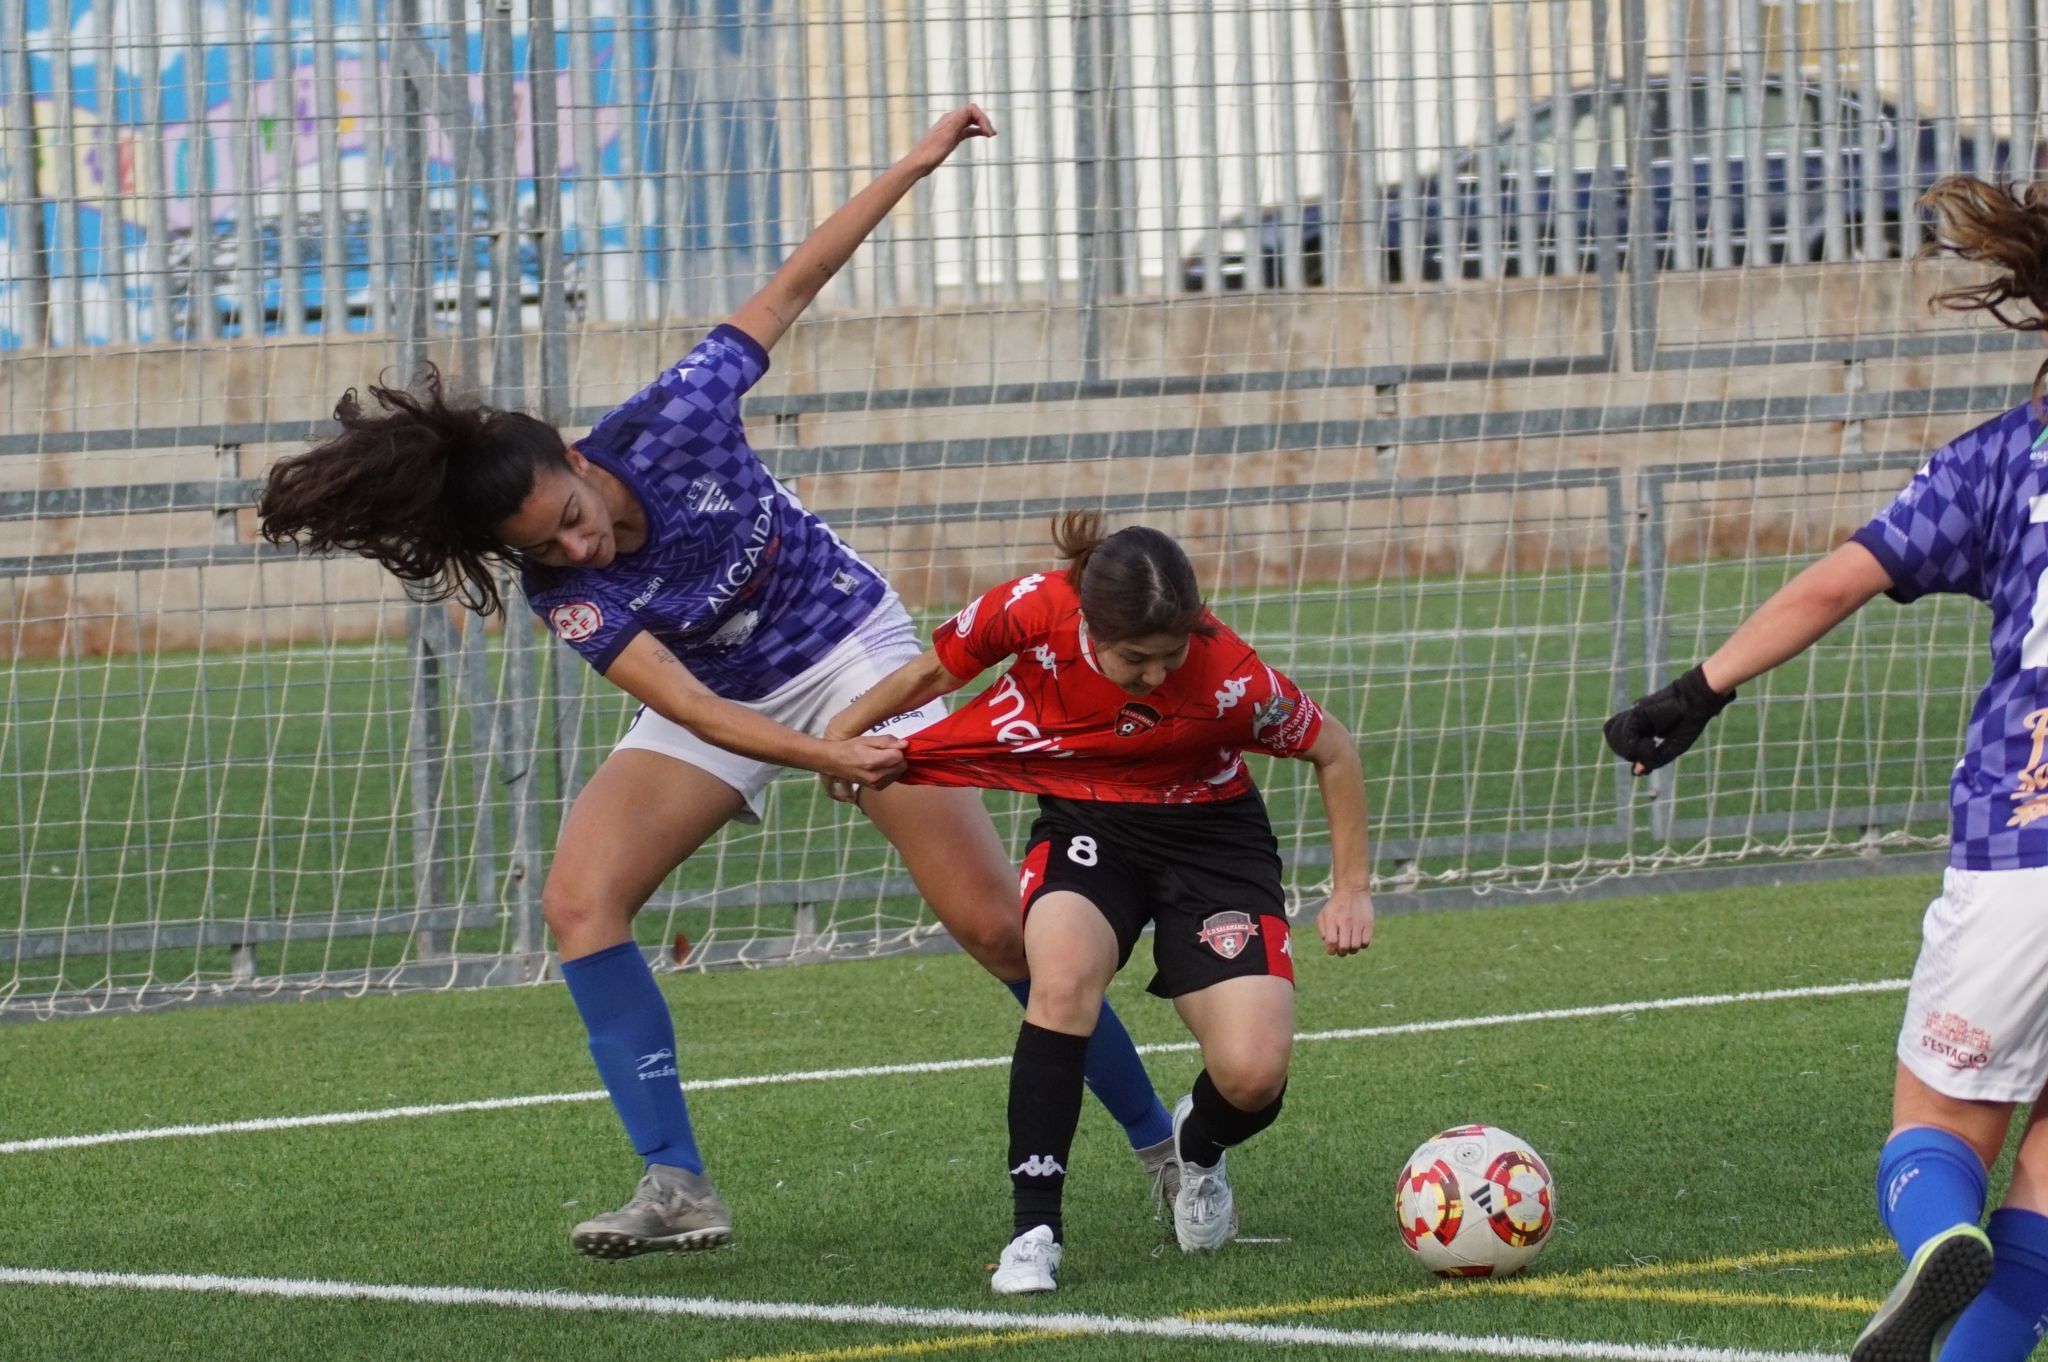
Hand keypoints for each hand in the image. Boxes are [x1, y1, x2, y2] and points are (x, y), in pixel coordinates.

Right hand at [820, 734, 905, 800]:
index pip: (899, 756)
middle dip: (897, 757)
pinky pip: (893, 779)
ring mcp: (876, 784)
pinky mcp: (877, 788)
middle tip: (885, 752)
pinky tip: (881, 767)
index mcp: (873, 762)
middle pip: (901, 766)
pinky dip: (891, 772)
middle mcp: (876, 776)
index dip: (897, 749)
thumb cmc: (851, 747)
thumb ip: (887, 741)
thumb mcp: (867, 739)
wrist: (835, 762)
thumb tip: (905, 744)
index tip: (889, 746)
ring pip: (899, 773)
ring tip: (881, 760)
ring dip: (894, 765)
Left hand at [902, 104, 995, 177]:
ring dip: (982, 126)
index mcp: (950, 118)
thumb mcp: (946, 137)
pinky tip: (983, 136)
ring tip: (992, 135)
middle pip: (972, 113)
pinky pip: (967, 131)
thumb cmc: (930, 152)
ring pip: (970, 122)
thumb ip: (957, 122)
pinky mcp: (952, 138)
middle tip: (992, 134)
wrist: (918, 164)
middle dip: (984, 121)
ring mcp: (951, 129)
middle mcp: (951, 121)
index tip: (988, 133)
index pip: (971, 109)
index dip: (982, 118)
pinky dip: (976, 131)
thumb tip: (970, 109)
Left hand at [1316, 888, 1373, 956]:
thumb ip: (1323, 930)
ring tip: (1350, 945)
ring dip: (1352, 950)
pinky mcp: (1369, 923)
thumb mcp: (1324, 914)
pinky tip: (1358, 939)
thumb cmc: (1336, 905)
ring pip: (1356, 947)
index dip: (1331, 950)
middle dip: (1341, 953)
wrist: (1352, 890)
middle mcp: (1345, 921)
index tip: (1332, 950)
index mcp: (1332, 919)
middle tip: (1341, 950)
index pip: (1331, 942)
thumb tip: (1328, 944)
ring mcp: (1358, 923)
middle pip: (1344, 947)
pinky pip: (1366, 943)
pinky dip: (1361, 945)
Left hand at [1602, 664, 1735, 775]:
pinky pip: (1627, 735)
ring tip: (1651, 746)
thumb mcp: (1672, 747)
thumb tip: (1635, 773)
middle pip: (1613, 740)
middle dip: (1628, 753)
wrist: (1697, 702)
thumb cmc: (1688, 723)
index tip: (1653, 755)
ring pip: (1614, 736)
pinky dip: (1638, 746)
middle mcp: (1633, 720)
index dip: (1631, 754)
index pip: (1621, 742)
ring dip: (1630, 749)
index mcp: (1640, 727)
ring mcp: (1633, 715)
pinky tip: (1653, 743)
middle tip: (1651, 750)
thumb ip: (1653, 760)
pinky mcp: (1637, 713)